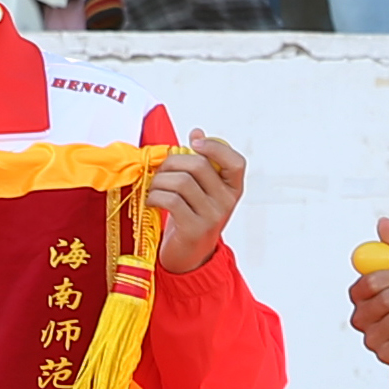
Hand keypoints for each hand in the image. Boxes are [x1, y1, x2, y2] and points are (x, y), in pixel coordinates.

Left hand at [150, 128, 246, 272]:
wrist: (189, 256)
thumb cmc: (191, 217)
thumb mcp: (201, 190)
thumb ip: (201, 163)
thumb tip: (197, 132)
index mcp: (232, 189)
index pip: (235, 162)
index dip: (215, 147)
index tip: (194, 143)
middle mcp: (226, 202)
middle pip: (199, 166)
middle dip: (172, 163)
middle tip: (160, 171)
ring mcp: (212, 216)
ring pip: (181, 182)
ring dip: (159, 181)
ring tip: (154, 188)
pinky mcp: (194, 228)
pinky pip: (171, 200)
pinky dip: (155, 196)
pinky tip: (152, 201)